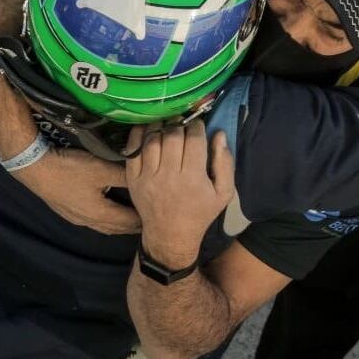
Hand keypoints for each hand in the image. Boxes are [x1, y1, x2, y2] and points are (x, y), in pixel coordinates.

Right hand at [14, 147, 140, 234]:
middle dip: (132, 226)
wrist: (35, 168)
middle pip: (116, 228)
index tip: (158, 219)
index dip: (144, 221)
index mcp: (100, 214)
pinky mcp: (67, 210)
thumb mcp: (102, 169)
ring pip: (103, 225)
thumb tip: (146, 176)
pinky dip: (105, 218)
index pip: (129, 223)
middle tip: (148, 222)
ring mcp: (76, 217)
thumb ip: (125, 175)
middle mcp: (89, 221)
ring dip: (118, 223)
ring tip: (130, 218)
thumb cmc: (70, 170)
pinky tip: (105, 210)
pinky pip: (92, 220)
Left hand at [126, 121, 234, 267]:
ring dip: (160, 127)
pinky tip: (148, 129)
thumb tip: (220, 135)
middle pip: (172, 136)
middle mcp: (169, 175)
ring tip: (167, 125)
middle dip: (180, 124)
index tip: (198, 125)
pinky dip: (138, 135)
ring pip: (152, 140)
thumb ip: (225, 163)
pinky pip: (133, 150)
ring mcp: (148, 177)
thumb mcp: (223, 193)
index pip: (194, 139)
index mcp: (193, 178)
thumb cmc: (200, 213)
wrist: (170, 235)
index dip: (197, 126)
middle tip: (183, 124)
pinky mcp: (133, 178)